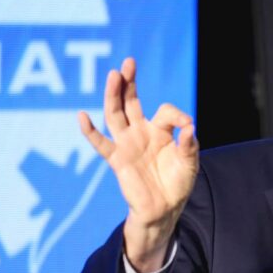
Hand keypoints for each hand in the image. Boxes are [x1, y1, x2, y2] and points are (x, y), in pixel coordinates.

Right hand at [78, 57, 197, 271]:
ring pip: (115, 115)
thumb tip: (190, 127)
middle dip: (129, 83)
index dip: (176, 114)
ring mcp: (127, 145)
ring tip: (114, 75)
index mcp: (160, 131)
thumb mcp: (190, 163)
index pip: (164, 112)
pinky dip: (90, 131)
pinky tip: (82, 116)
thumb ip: (190, 145)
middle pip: (130, 102)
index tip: (187, 125)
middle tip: (128, 62)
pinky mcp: (118, 160)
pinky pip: (100, 144)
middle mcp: (140, 133)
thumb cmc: (177, 184)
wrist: (165, 210)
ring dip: (113, 95)